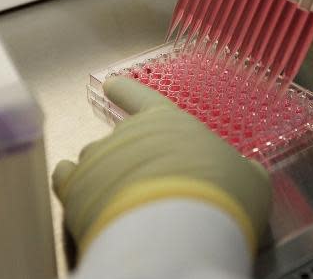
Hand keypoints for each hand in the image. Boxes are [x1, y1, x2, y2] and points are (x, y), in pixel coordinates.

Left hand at [53, 77, 271, 254]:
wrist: (180, 229)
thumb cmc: (221, 195)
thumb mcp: (248, 178)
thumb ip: (239, 170)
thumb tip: (244, 174)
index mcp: (168, 122)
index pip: (141, 96)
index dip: (126, 90)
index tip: (111, 83)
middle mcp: (128, 133)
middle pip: (119, 140)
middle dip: (128, 159)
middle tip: (146, 186)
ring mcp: (98, 157)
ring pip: (93, 160)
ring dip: (103, 175)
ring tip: (121, 200)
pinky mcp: (74, 187)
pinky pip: (65, 178)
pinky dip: (72, 184)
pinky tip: (81, 195)